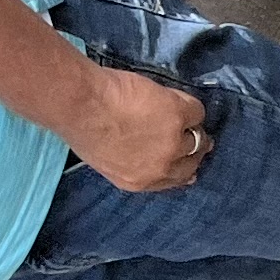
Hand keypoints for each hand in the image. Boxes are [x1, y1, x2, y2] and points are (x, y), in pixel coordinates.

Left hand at [73, 65, 210, 192]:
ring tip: (186, 113)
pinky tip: (177, 98)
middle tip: (194, 134)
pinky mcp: (179, 117)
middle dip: (192, 150)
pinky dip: (190, 105)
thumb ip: (127, 161)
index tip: (184, 159)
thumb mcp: (103, 158)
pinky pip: (196, 112)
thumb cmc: (81, 127)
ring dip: (194, 127)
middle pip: (190, 163)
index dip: (180, 167)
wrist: (83, 105)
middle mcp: (160, 168)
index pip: (172, 181)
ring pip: (197, 139)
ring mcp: (172, 143)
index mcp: (138, 181)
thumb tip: (140, 150)